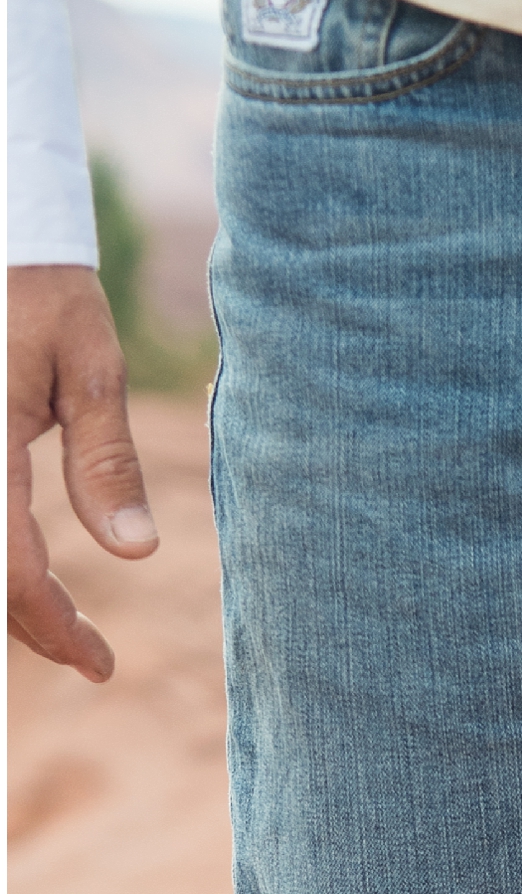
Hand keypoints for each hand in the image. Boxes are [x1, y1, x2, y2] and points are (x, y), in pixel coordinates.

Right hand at [9, 264, 157, 682]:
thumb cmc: (41, 287)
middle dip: (29, 624)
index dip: (53, 627)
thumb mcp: (90, 366)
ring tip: (60, 623)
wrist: (1, 228)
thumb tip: (135, 554)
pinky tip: (25, 573)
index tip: (100, 665)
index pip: (11, 567)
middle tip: (87, 653)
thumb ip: (106, 462)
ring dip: (6, 596)